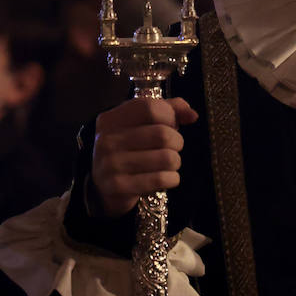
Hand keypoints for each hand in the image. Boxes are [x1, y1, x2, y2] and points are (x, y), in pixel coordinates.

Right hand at [90, 95, 197, 217]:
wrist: (103, 187)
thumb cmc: (129, 149)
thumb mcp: (141, 123)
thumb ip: (168, 110)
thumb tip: (192, 115)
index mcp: (111, 119)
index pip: (150, 108)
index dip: (169, 115)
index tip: (171, 124)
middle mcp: (107, 140)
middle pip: (162, 134)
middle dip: (177, 141)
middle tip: (174, 147)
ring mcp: (110, 164)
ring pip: (166, 158)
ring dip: (175, 161)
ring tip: (169, 163)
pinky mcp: (119, 187)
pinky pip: (161, 179)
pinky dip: (172, 178)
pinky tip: (167, 178)